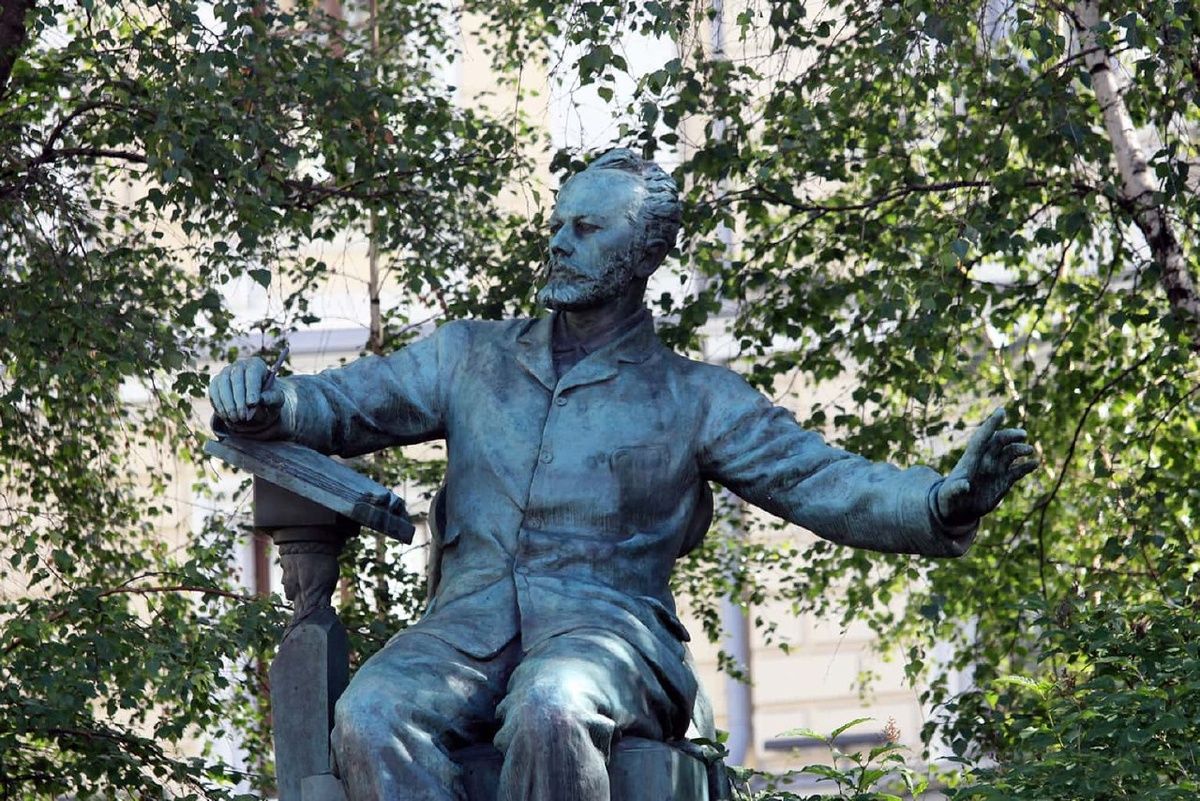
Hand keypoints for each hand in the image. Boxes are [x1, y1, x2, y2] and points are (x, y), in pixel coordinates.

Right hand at [208, 357, 283, 429]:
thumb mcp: (276, 399)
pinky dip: (219, 405)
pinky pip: (214, 392)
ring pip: (223, 385)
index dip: (252, 389)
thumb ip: (272, 398)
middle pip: (236, 378)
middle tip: (243, 416)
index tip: (252, 404)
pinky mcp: (215, 382)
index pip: (253, 374)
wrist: (255, 401)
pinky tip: (226, 416)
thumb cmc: (268, 397)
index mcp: (257, 365)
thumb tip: (262, 399)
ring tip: (236, 419)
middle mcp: (239, 365)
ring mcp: (225, 373)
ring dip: (228, 403)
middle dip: (239, 399)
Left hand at [937, 408, 1037, 525]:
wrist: (957, 510)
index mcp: (970, 460)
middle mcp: (985, 461)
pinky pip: (1018, 470)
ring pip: (1010, 453)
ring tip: (1029, 451)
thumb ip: (955, 489)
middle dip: (1010, 435)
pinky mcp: (1004, 480)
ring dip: (1020, 449)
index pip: (981, 438)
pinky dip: (1027, 466)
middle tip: (1023, 434)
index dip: (991, 424)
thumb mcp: (948, 496)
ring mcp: (995, 469)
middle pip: (999, 441)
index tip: (1002, 411)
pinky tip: (1035, 464)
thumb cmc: (948, 500)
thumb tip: (964, 486)